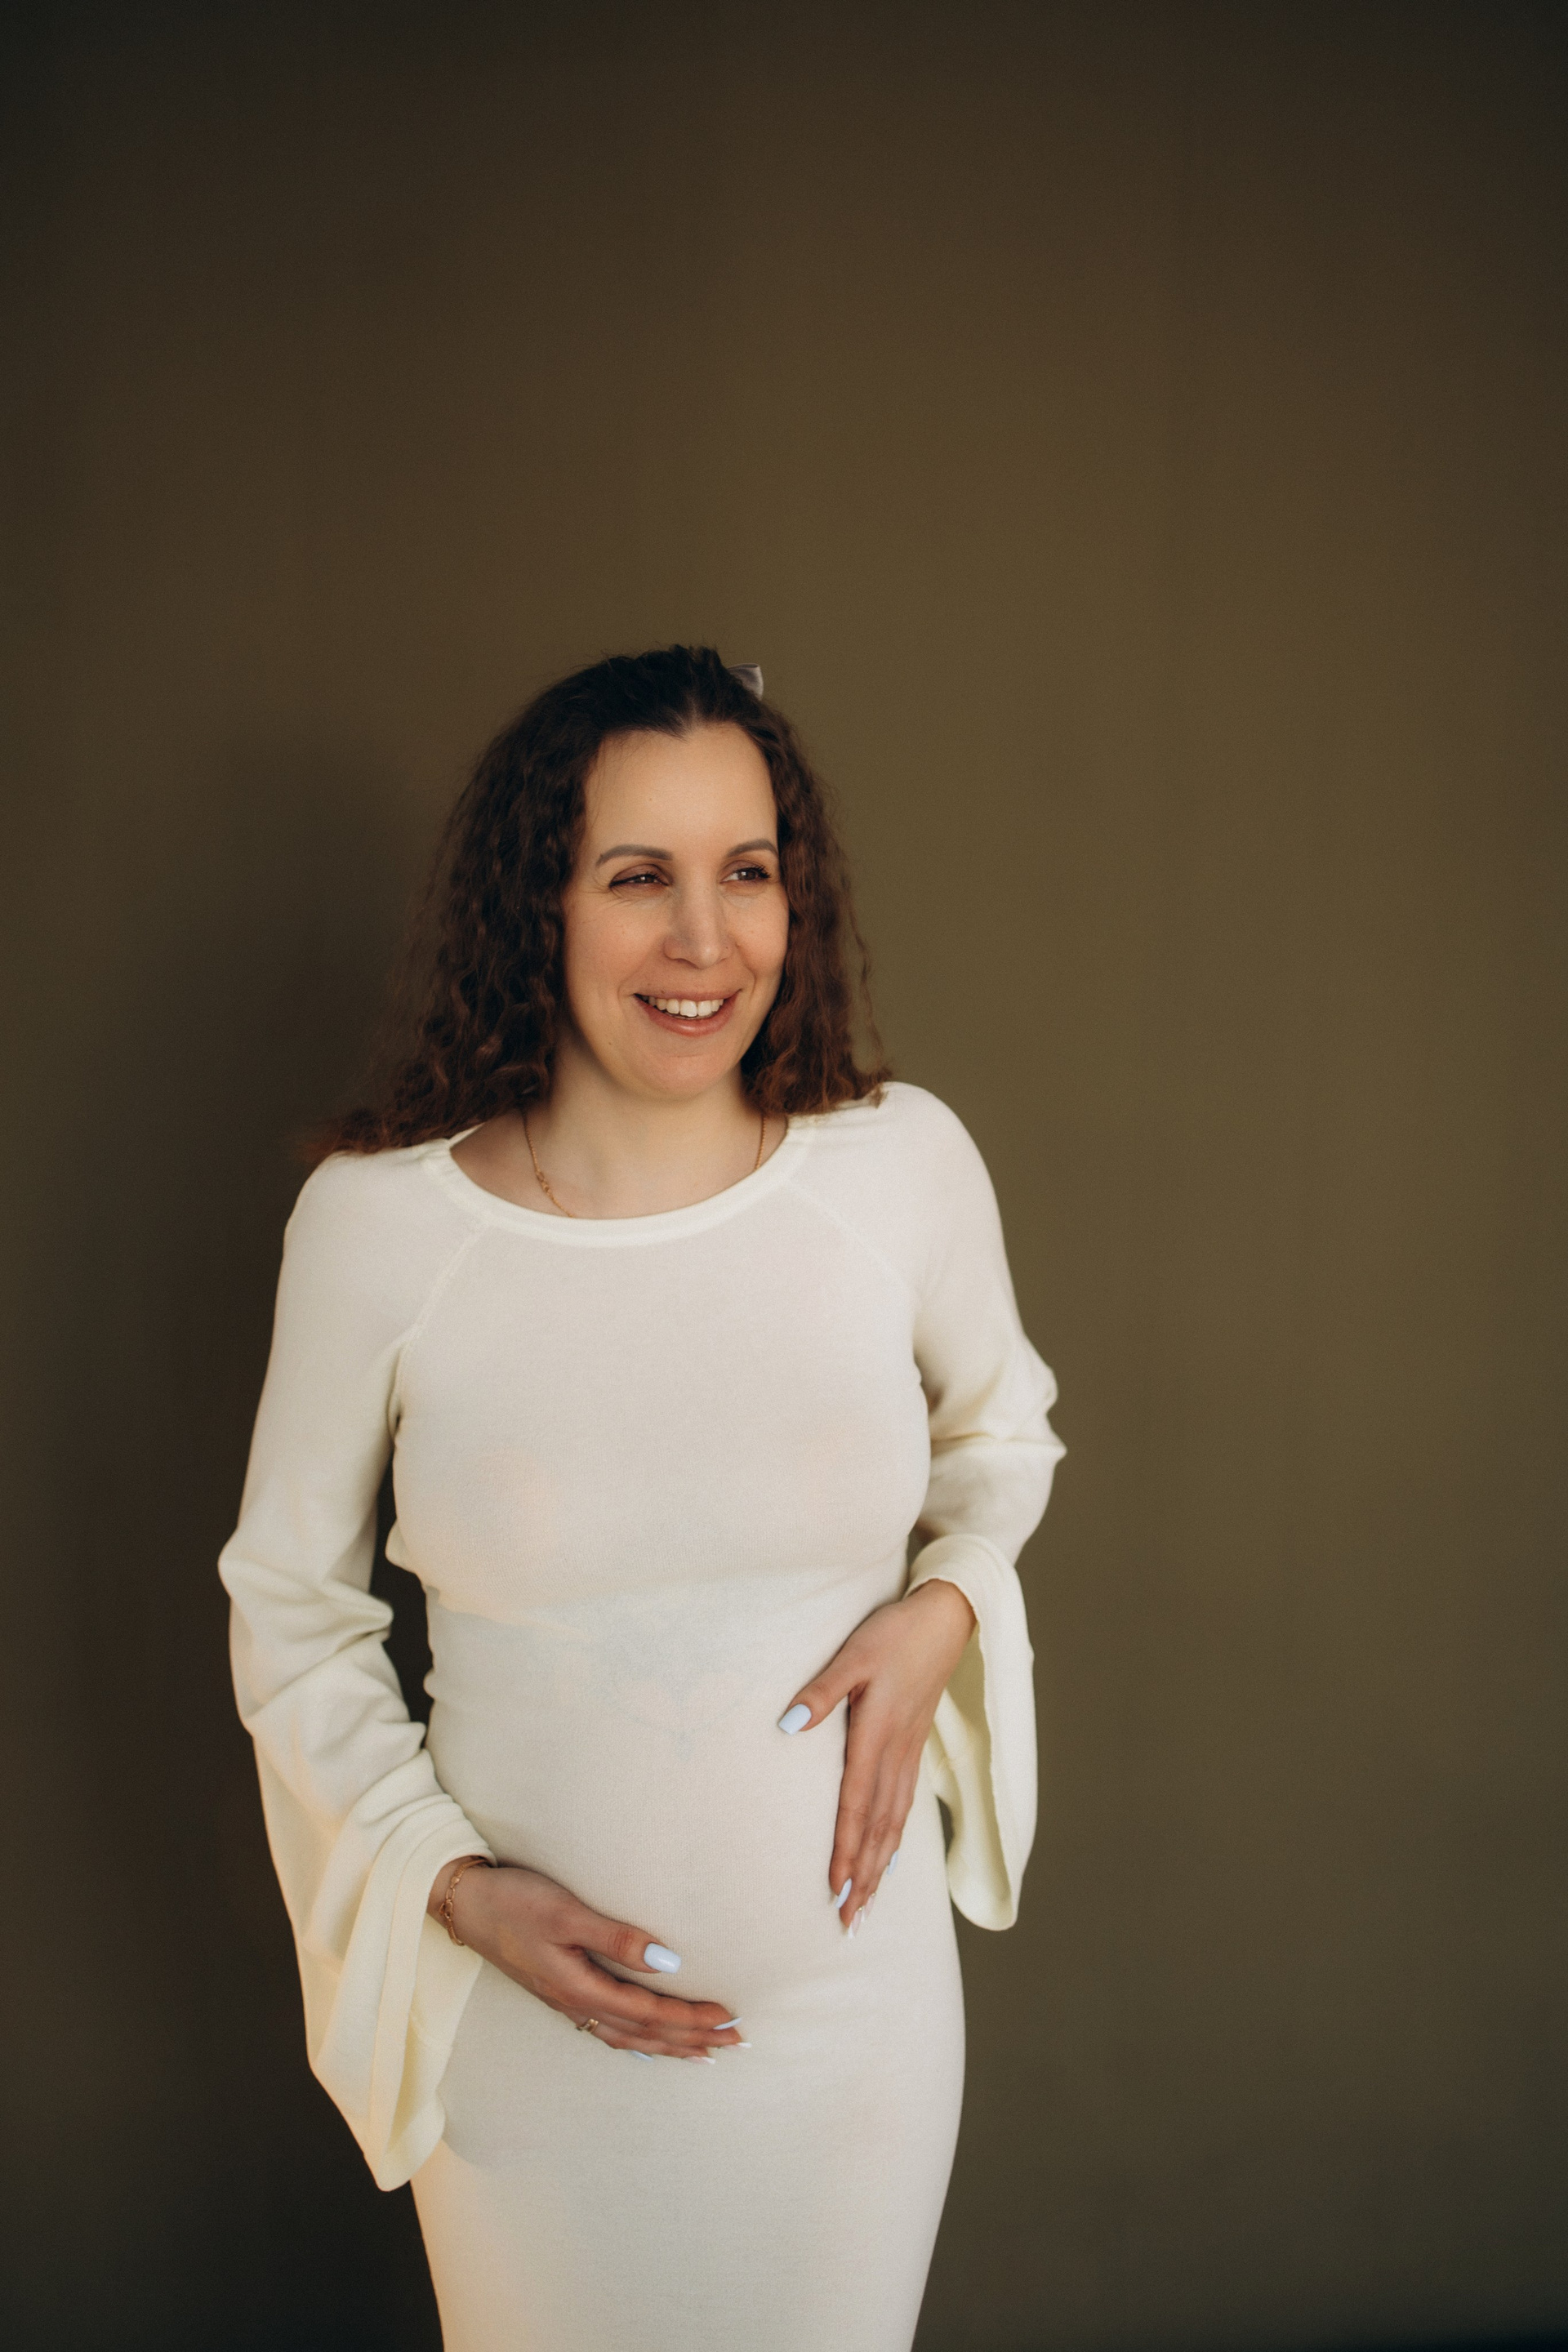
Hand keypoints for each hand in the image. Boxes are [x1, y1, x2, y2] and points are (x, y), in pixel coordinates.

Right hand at [428, 1860, 742, 2060]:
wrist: (465, 1904)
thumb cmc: (515, 1901)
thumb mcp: (566, 1912)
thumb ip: (617, 1937)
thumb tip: (670, 1962)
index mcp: (580, 1988)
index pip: (650, 2012)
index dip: (692, 2018)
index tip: (731, 2016)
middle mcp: (576, 2003)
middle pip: (645, 2033)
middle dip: (691, 2039)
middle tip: (736, 2042)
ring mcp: (566, 2001)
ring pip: (628, 2036)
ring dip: (668, 2045)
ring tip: (704, 2052)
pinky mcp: (559, 1991)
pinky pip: (609, 2029)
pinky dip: (637, 2041)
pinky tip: (646, 2045)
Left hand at [778, 1576, 975, 1934]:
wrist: (944, 1618)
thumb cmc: (893, 1633)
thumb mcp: (852, 1655)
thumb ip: (821, 1692)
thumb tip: (787, 1726)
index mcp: (878, 1735)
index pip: (858, 1806)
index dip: (847, 1851)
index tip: (836, 1890)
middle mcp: (897, 1753)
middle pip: (880, 1828)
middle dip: (865, 1876)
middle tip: (849, 1922)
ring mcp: (910, 1752)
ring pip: (896, 1823)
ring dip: (881, 1867)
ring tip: (867, 1905)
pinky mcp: (915, 1745)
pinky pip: (906, 1805)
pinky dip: (897, 1839)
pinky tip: (891, 1858)